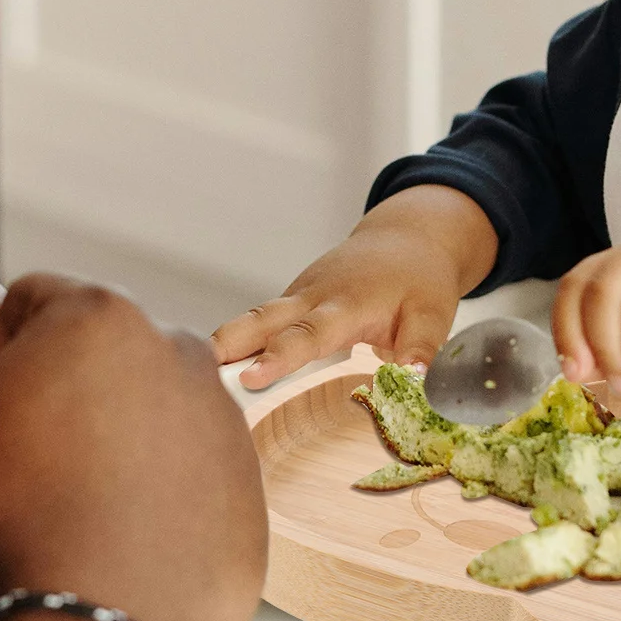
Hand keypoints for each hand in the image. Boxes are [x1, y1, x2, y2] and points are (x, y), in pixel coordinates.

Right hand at [0, 274, 266, 620]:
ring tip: (69, 507)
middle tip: (22, 466)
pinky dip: (155, 490)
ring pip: (145, 409)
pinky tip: (116, 535)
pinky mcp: (247, 479)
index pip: (31, 301)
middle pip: (97, 355)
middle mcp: (178, 349)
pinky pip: (187, 468)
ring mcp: (222, 415)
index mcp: (100, 314)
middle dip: (58, 393)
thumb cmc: (8, 520)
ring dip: (110, 440)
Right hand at [213, 186, 497, 390]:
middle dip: (227, 345)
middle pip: (260, 320)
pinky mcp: (290, 305)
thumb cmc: (419, 279)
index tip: (251, 377)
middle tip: (194, 373)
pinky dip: (234, 345)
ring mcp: (296, 299)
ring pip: (252, 320)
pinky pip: (257, 324)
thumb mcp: (433, 314)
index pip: (307, 333)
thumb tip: (415, 380)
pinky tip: (213, 377)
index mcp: (346, 304)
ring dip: (220, 346)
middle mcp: (312, 298)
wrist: (406, 239)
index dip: (279, 356)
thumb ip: (421, 349)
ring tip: (187, 380)